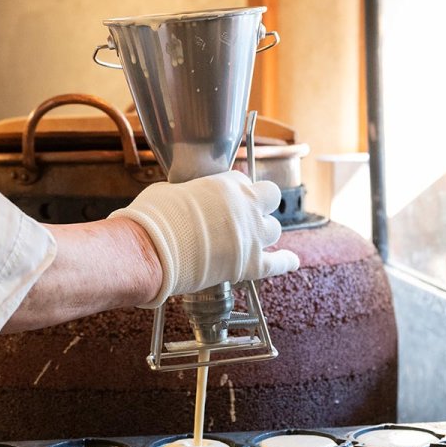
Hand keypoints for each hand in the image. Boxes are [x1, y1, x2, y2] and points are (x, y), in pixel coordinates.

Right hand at [111, 170, 298, 306]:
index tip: (227, 200)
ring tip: (252, 239)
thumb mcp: (170, 190)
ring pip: (274, 230)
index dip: (236, 192)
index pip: (243, 181)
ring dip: (264, 233)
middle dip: (261, 205)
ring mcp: (252, 236)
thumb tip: (183, 197)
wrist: (153, 250)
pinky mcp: (251, 265)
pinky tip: (292, 260)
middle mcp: (246, 206)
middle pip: (271, 199)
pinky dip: (286, 261)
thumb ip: (187, 192)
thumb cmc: (155, 217)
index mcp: (227, 185)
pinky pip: (278, 263)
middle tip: (246, 215)